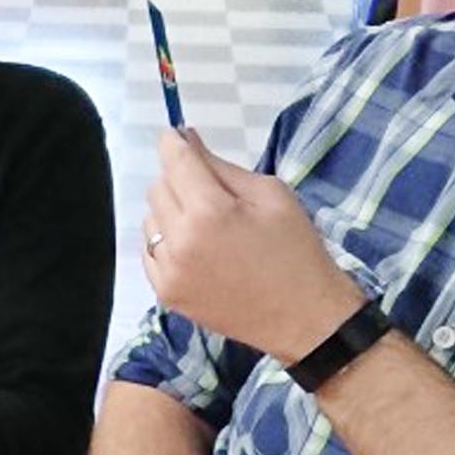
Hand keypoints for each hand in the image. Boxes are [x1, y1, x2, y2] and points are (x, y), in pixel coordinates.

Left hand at [145, 128, 366, 360]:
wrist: (305, 318)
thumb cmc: (296, 251)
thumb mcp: (273, 196)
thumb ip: (224, 168)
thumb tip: (188, 143)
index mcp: (210, 211)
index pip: (175, 160)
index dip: (173, 142)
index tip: (177, 136)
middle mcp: (180, 240)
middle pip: (158, 187)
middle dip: (179, 181)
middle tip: (211, 193)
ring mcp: (169, 270)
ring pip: (151, 220)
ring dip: (172, 214)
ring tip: (207, 228)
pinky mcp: (167, 293)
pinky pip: (150, 252)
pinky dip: (168, 244)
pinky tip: (198, 252)